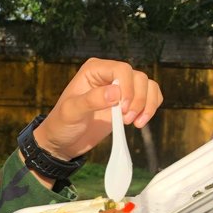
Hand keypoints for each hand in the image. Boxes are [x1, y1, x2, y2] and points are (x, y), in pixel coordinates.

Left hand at [32, 59, 161, 161]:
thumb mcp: (71, 112)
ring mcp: (121, 89)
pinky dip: (151, 108)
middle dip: (138, 99)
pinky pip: (151, 97)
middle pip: (138, 78)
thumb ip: (91, 100)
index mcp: (94, 70)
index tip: (122, 108)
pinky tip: (140, 122)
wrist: (64, 142)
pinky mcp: (128, 103)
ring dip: (147, 105)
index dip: (127, 88)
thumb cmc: (62, 124)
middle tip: (127, 119)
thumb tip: (116, 93)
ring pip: (148, 86)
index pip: (122, 69)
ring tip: (135, 123)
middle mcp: (110, 75)